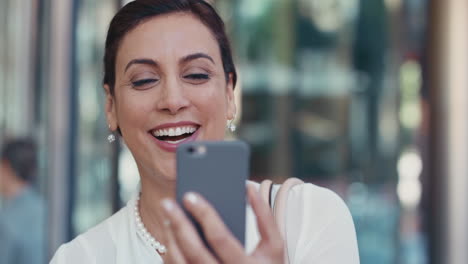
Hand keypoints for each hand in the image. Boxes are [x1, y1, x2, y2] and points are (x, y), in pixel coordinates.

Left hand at [160, 183, 283, 263]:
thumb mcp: (274, 246)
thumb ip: (265, 216)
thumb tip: (248, 187)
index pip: (219, 237)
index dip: (204, 215)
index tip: (190, 196)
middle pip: (194, 250)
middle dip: (178, 223)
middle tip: (167, 203)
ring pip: (180, 262)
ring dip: (171, 238)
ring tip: (168, 217)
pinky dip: (171, 252)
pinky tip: (172, 236)